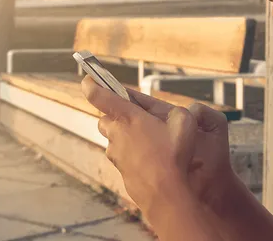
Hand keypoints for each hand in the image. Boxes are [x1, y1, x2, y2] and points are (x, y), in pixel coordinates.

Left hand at [81, 77, 236, 215]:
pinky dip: (133, 156)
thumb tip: (172, 116)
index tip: (88, 78)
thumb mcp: (184, 122)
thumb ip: (175, 112)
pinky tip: (153, 160)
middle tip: (136, 117)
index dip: (91, 84)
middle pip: (105, 119)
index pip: (99, 96)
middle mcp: (117, 135)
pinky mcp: (122, 172)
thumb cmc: (175, 156)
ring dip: (125, 137)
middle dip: (116, 115)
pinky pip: (123, 158)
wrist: (168, 194)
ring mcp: (117, 156)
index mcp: (128, 118)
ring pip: (114, 140)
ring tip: (150, 142)